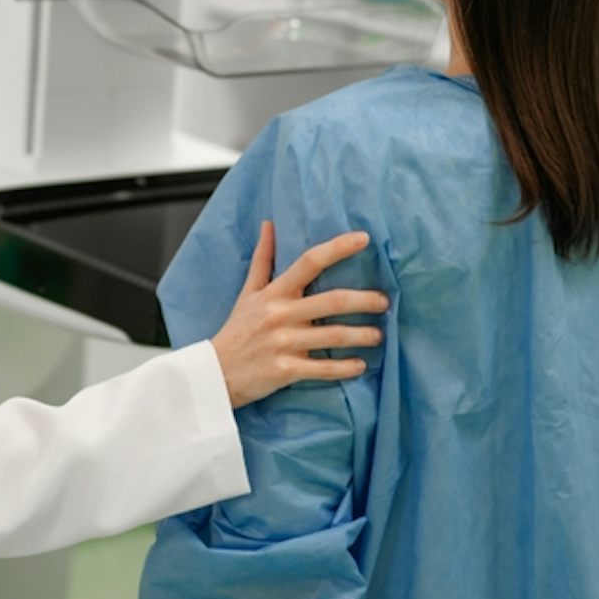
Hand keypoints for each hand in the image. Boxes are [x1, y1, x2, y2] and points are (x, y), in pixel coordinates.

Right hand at [208, 221, 387, 408]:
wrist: (215, 373)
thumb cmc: (236, 330)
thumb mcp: (247, 292)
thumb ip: (263, 259)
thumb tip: (269, 224)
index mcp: (274, 293)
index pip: (309, 261)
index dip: (338, 248)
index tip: (364, 239)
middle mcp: (280, 315)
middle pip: (332, 301)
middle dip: (364, 300)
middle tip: (384, 301)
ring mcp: (283, 343)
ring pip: (334, 336)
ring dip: (362, 336)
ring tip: (378, 335)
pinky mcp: (285, 370)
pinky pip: (324, 369)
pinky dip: (346, 368)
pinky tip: (361, 365)